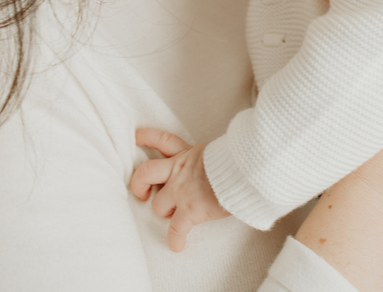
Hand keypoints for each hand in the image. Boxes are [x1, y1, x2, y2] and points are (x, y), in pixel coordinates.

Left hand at [130, 128, 229, 251]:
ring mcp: (182, 191)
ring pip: (158, 205)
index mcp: (187, 154)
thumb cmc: (237, 161)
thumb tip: (209, 164)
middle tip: (142, 193)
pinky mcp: (190, 210)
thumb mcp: (216, 152)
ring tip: (173, 215)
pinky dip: (176, 239)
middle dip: (138, 184)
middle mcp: (179, 170)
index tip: (136, 137)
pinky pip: (176, 229)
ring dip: (164, 212)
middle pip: (146, 173)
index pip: (163, 140)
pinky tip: (178, 245)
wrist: (246, 171)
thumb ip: (204, 159)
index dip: (146, 137)